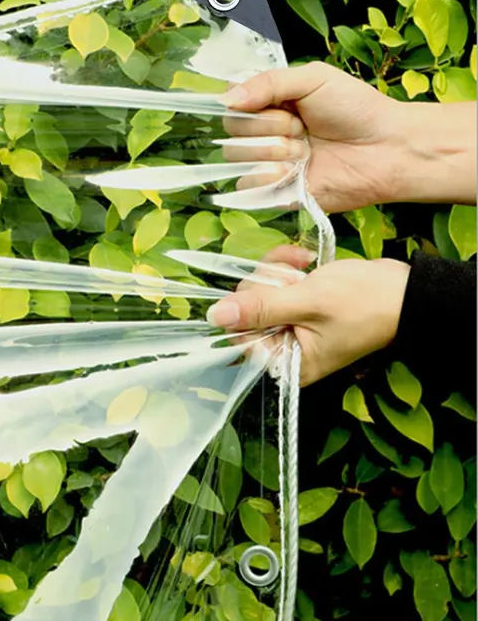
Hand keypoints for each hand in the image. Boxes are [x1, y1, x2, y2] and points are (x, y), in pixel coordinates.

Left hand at [207, 253, 409, 386]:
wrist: (405, 289)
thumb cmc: (363, 302)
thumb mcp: (308, 302)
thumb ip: (260, 309)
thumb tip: (214, 316)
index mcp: (285, 362)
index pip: (237, 337)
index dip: (243, 307)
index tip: (268, 288)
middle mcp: (283, 347)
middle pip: (244, 310)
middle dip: (266, 283)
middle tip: (294, 276)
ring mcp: (290, 325)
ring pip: (257, 290)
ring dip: (277, 270)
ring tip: (303, 264)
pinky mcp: (296, 305)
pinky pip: (274, 283)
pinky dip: (285, 267)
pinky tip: (304, 259)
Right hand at [220, 61, 476, 212]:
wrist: (387, 150)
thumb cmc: (356, 109)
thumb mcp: (313, 79)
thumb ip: (268, 82)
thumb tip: (227, 100)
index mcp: (268, 103)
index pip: (230, 102)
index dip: (246, 104)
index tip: (276, 104)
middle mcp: (262, 133)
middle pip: (231, 131)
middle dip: (267, 128)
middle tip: (301, 128)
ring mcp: (267, 163)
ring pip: (235, 157)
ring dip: (272, 152)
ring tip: (305, 151)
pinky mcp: (274, 192)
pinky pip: (246, 186)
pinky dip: (268, 177)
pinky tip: (295, 172)